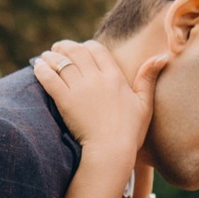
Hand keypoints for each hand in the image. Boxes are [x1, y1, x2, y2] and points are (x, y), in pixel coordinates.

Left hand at [31, 36, 153, 176]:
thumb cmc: (130, 132)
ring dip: (51, 56)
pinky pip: (49, 78)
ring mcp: (80, 88)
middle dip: (65, 47)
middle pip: (77, 52)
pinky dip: (41, 69)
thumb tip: (161, 56)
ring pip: (61, 62)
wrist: (111, 151)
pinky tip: (37, 66)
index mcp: (115, 77)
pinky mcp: (65, 100)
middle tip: (57, 48)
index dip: (86, 46)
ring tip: (45, 56)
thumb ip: (148, 78)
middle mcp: (97, 78)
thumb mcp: (144, 104)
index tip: (80, 49)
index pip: (97, 50)